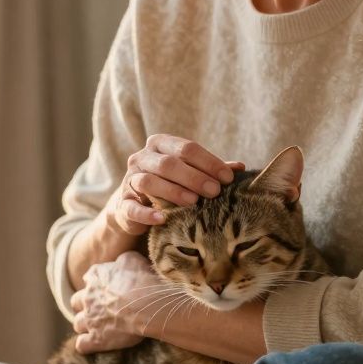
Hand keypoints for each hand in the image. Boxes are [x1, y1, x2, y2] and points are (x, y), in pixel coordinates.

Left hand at [70, 251, 172, 353]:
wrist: (145, 304)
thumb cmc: (142, 281)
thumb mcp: (133, 259)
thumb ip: (122, 260)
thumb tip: (121, 263)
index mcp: (96, 277)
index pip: (89, 278)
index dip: (96, 284)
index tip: (105, 289)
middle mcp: (88, 298)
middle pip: (76, 302)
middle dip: (84, 305)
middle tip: (97, 309)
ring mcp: (90, 319)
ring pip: (77, 323)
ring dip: (85, 325)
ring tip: (96, 328)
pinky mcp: (96, 339)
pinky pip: (82, 345)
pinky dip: (86, 345)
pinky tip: (93, 345)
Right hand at [105, 134, 243, 236]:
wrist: (135, 205)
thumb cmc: (169, 184)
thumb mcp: (189, 173)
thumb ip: (210, 170)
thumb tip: (240, 167)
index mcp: (160, 144)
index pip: (186, 148)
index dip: (208, 162)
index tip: (228, 178)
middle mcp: (142, 158)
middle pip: (168, 163)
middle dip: (194, 177)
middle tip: (215, 191)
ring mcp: (129, 180)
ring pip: (148, 181)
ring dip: (173, 191)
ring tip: (193, 202)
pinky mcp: (122, 204)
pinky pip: (132, 207)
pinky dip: (146, 213)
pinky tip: (162, 219)